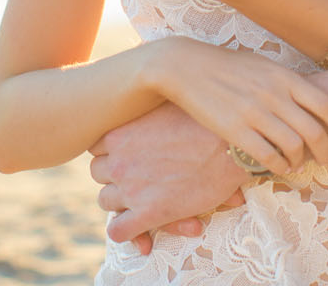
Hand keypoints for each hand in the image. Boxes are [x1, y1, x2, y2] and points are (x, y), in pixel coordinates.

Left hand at [89, 102, 248, 254]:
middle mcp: (120, 161)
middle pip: (97, 172)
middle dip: (114, 175)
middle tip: (137, 175)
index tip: (126, 152)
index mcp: (121, 132)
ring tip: (142, 200)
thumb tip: (148, 94)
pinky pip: (118, 232)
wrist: (232, 147)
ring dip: (120, 202)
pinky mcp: (149, 214)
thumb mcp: (169, 102)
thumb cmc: (206, 120)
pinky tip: (142, 231)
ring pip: (105, 201)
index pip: (95, 146)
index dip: (110, 151)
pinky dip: (126, 233)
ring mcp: (132, 189)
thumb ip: (149, 107)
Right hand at [147, 38, 327, 174]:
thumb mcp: (264, 65)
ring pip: (294, 146)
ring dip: (301, 160)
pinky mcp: (234, 130)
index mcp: (285, 77)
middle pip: (315, 131)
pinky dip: (280, 166)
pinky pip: (267, 156)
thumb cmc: (228, 65)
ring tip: (299, 163)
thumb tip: (313, 100)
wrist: (186, 67)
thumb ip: (288, 82)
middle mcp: (274, 94)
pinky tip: (280, 166)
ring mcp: (254, 113)